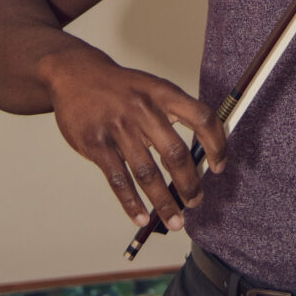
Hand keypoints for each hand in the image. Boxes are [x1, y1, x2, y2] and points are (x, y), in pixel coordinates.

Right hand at [39, 45, 226, 229]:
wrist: (76, 75)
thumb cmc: (122, 88)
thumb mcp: (153, 89)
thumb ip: (175, 116)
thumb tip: (197, 158)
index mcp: (164, 93)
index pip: (201, 118)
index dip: (216, 143)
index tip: (220, 166)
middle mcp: (143, 109)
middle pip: (175, 153)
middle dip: (189, 184)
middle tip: (196, 201)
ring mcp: (118, 127)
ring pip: (147, 173)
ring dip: (164, 201)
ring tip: (175, 220)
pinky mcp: (96, 144)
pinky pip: (118, 179)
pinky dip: (131, 203)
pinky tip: (142, 218)